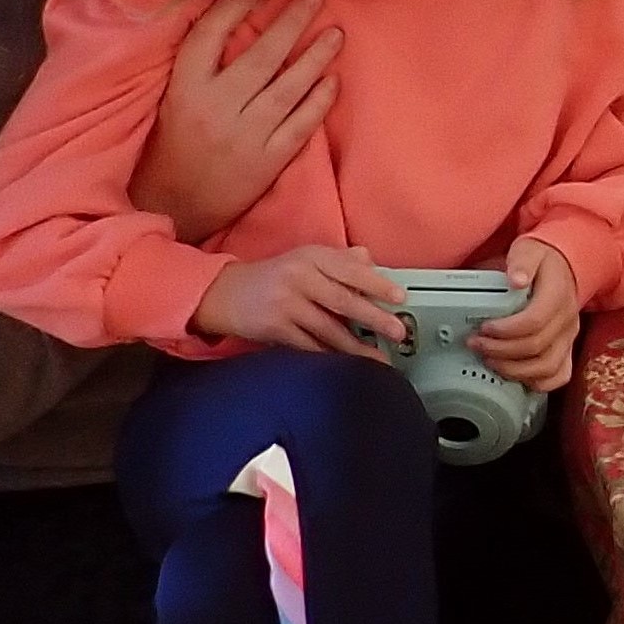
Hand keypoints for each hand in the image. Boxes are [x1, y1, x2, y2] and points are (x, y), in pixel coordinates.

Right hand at [132, 0, 339, 241]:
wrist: (175, 205)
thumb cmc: (174, 143)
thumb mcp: (174, 97)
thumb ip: (202, 63)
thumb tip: (236, 13)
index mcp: (185, 88)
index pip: (210, 36)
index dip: (234, 6)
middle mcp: (215, 108)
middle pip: (261, 56)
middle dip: (292, 22)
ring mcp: (244, 136)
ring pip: (288, 88)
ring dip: (315, 57)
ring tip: (336, 32)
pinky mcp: (267, 162)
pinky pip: (300, 125)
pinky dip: (318, 101)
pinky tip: (333, 80)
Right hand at [192, 246, 404, 357]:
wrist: (224, 293)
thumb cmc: (273, 277)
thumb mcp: (304, 259)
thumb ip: (338, 260)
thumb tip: (371, 261)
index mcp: (311, 257)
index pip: (351, 269)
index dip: (377, 284)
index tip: (399, 297)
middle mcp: (299, 277)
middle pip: (344, 299)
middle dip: (374, 318)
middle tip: (397, 331)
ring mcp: (286, 304)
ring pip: (329, 328)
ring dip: (356, 347)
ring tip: (378, 359)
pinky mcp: (275, 328)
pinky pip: (309, 346)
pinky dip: (329, 357)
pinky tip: (345, 366)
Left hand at [473, 237, 579, 390]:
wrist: (565, 266)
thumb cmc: (542, 260)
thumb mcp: (529, 250)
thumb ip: (522, 262)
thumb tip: (516, 280)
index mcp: (558, 295)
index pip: (534, 322)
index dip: (506, 331)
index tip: (484, 327)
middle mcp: (567, 320)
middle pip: (536, 348)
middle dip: (500, 351)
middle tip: (476, 344)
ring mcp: (569, 337)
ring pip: (546, 367)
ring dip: (514, 369)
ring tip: (489, 360)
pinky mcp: (568, 348)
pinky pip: (559, 375)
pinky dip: (537, 382)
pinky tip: (516, 375)